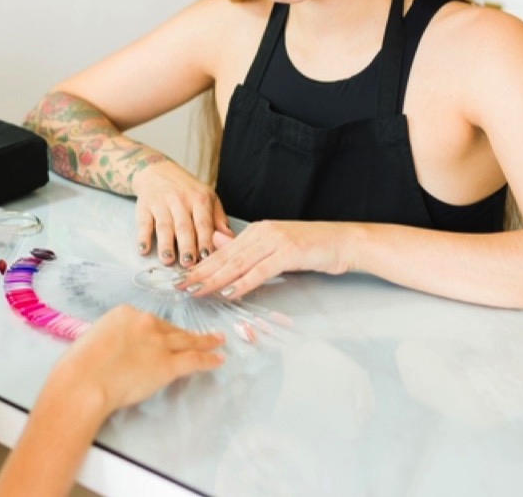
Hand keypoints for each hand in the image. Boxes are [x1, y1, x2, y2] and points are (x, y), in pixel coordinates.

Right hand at [50, 305, 224, 414]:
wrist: (85, 381)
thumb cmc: (79, 365)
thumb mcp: (93, 340)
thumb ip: (110, 340)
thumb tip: (114, 349)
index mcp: (124, 314)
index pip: (147, 321)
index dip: (157, 331)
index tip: (162, 336)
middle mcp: (145, 323)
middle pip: (170, 329)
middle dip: (185, 334)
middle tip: (201, 335)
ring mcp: (159, 343)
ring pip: (188, 341)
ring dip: (205, 341)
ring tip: (218, 341)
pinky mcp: (168, 365)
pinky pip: (195, 359)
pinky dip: (209, 359)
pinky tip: (218, 359)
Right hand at [132, 161, 232, 267]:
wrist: (157, 171)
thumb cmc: (187, 190)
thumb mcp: (207, 198)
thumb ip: (219, 220)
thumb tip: (230, 241)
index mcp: (199, 199)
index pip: (204, 223)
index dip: (205, 240)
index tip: (207, 257)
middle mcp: (180, 200)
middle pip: (184, 227)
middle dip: (186, 246)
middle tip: (189, 264)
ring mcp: (161, 204)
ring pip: (164, 226)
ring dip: (165, 244)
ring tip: (168, 260)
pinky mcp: (144, 207)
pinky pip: (143, 223)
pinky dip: (142, 237)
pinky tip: (144, 249)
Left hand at [179, 219, 350, 299]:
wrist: (344, 242)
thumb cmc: (312, 247)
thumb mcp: (275, 245)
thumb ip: (247, 247)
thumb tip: (218, 243)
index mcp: (256, 231)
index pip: (223, 251)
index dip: (201, 265)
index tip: (182, 277)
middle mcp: (262, 233)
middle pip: (225, 257)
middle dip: (200, 272)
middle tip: (178, 286)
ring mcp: (275, 241)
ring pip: (238, 263)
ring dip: (215, 278)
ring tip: (196, 290)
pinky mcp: (289, 253)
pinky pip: (261, 270)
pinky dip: (244, 282)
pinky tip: (229, 291)